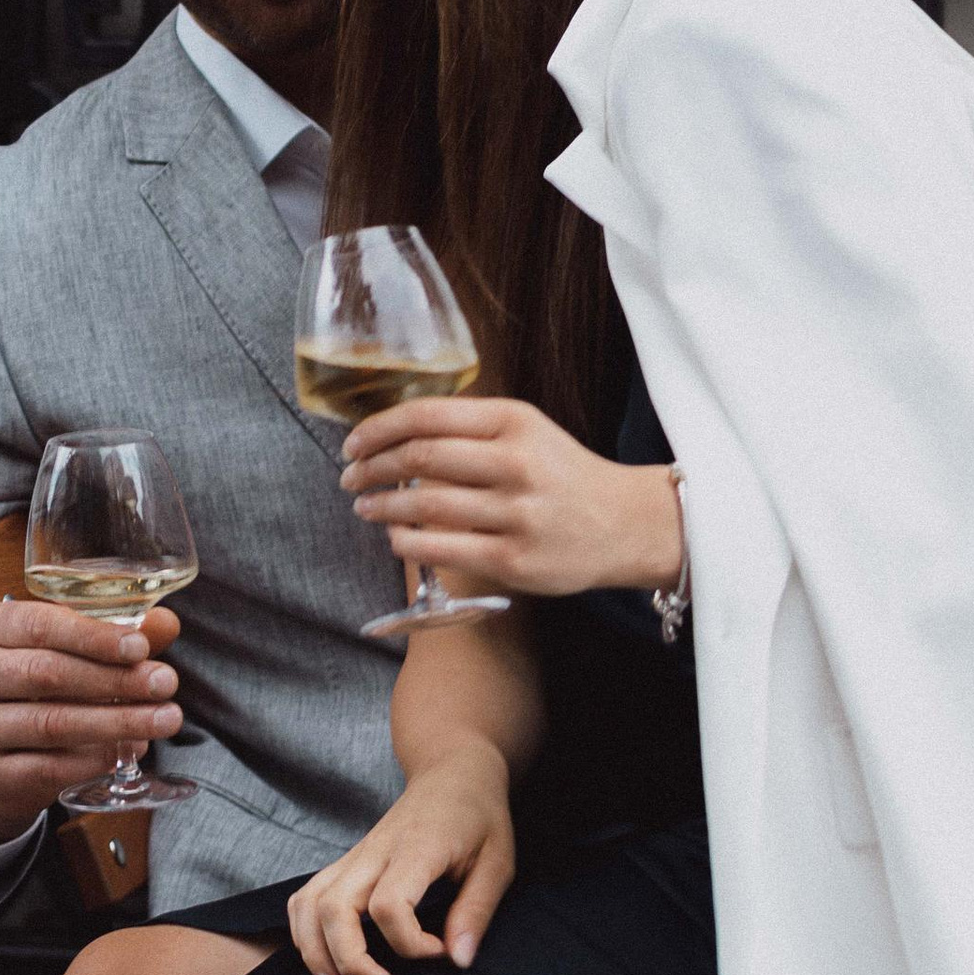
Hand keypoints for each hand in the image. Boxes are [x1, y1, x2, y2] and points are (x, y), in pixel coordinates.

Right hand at [0, 600, 182, 848]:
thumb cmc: (39, 690)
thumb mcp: (70, 653)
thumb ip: (114, 637)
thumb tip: (164, 623)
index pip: (40, 625)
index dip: (94, 636)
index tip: (141, 648)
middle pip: (47, 673)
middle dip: (114, 680)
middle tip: (166, 684)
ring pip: (50, 723)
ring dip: (115, 722)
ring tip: (163, 720)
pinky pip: (47, 767)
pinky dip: (93, 759)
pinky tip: (128, 751)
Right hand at [288, 745, 516, 974]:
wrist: (453, 773)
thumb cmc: (479, 818)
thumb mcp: (498, 863)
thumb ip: (476, 911)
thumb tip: (458, 960)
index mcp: (417, 849)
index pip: (390, 905)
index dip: (410, 944)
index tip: (440, 952)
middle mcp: (375, 852)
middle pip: (335, 908)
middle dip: (349, 960)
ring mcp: (354, 856)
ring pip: (309, 904)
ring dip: (315, 952)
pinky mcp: (345, 863)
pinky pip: (304, 897)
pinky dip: (302, 932)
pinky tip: (323, 958)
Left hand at [341, 396, 682, 600]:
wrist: (623, 524)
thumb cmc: (564, 475)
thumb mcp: (527, 432)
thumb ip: (472, 429)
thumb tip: (397, 435)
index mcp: (514, 422)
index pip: (426, 415)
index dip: (378, 429)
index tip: (353, 443)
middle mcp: (516, 463)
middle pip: (420, 457)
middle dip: (372, 467)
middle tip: (350, 477)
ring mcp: (516, 513)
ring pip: (426, 504)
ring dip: (382, 505)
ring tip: (365, 506)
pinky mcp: (514, 558)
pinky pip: (442, 548)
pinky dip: (407, 541)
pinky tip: (395, 536)